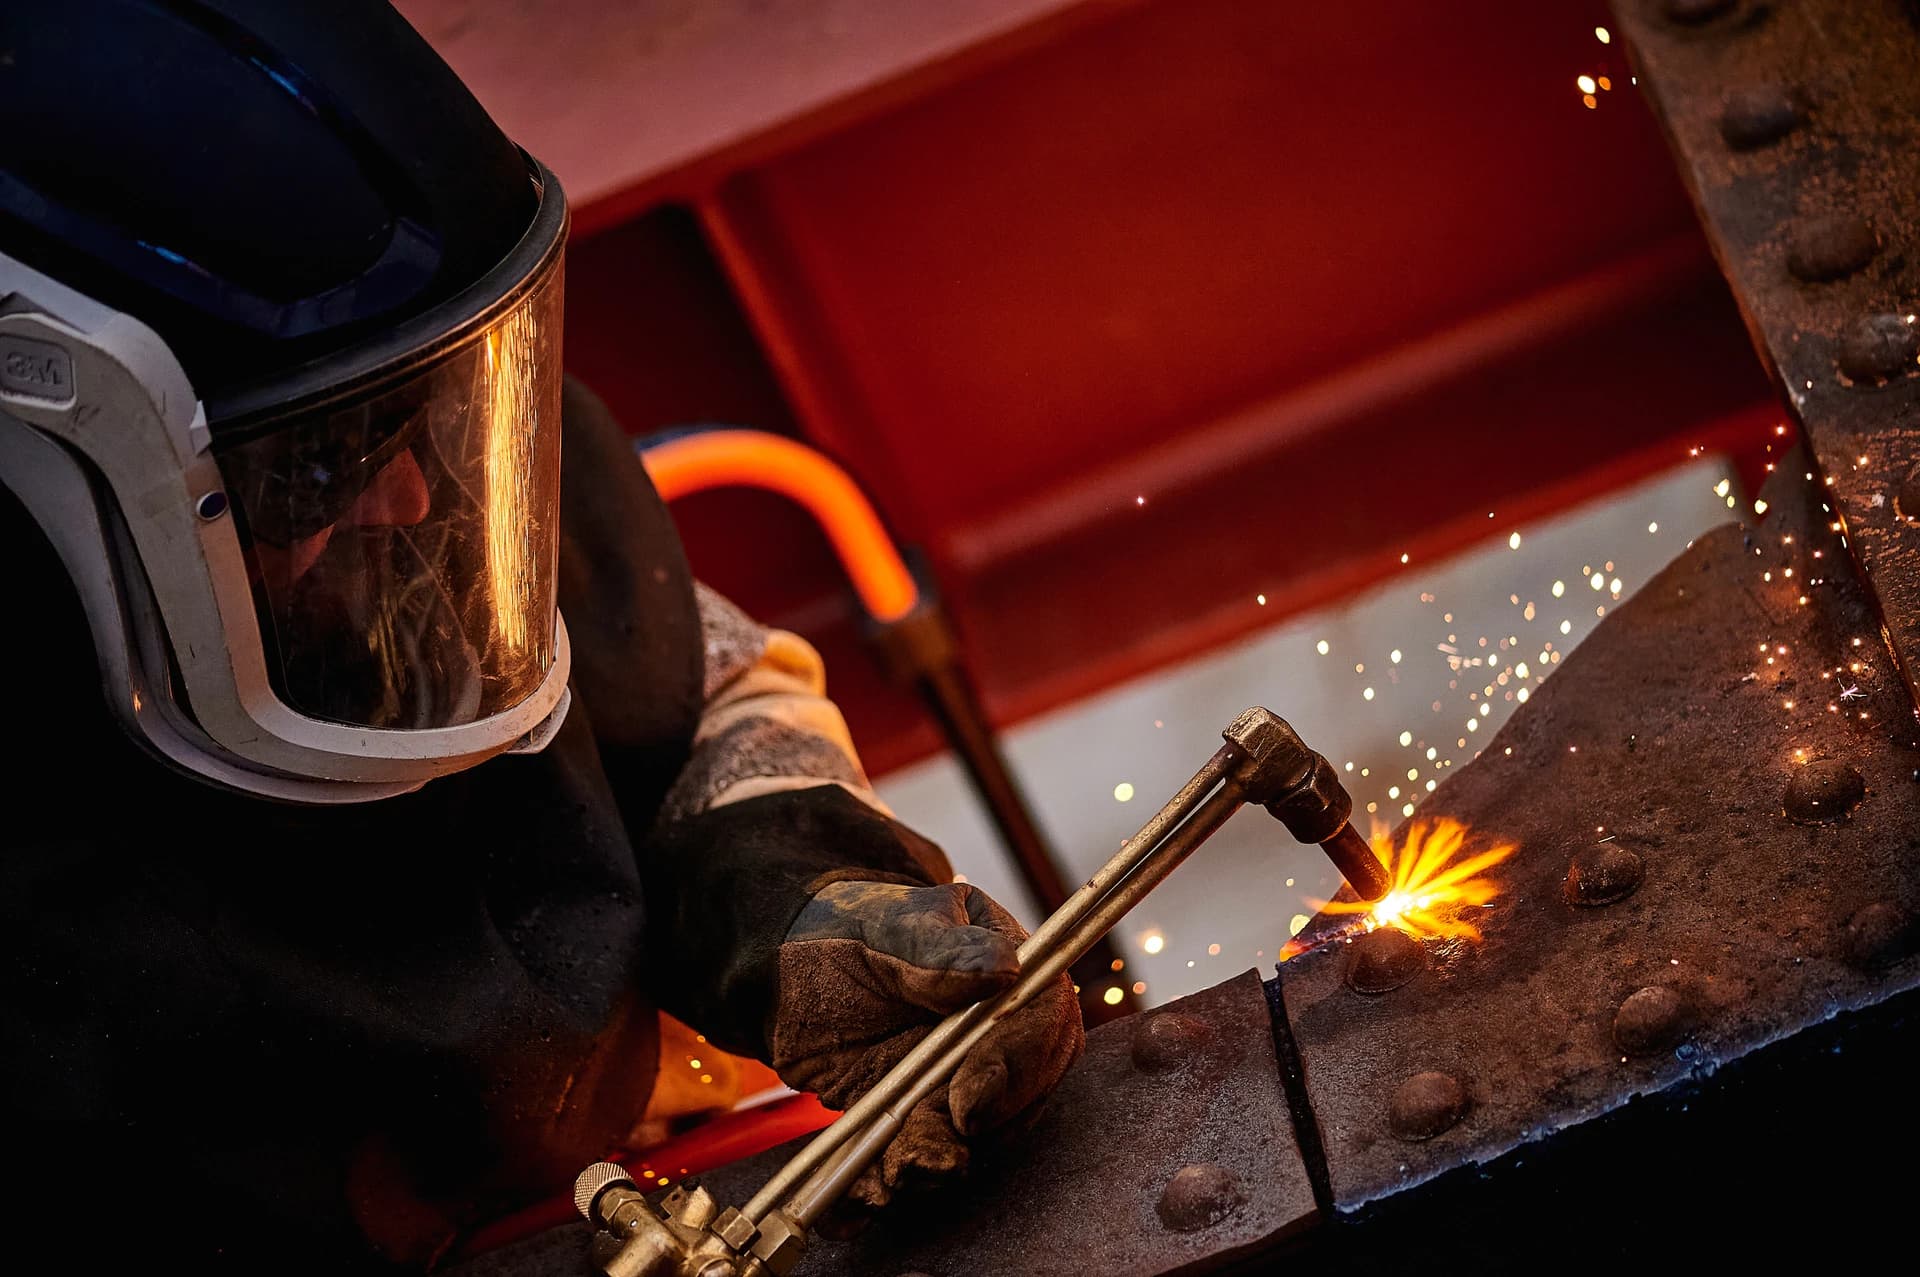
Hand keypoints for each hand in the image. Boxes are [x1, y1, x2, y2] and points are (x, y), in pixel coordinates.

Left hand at [769, 879, 1083, 1208]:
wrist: (783, 971)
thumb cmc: (843, 931)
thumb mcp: (886, 930)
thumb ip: (939, 950)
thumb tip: (1004, 969)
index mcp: (1007, 964)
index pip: (1043, 1019)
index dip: (1015, 1067)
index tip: (969, 1101)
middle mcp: (999, 1028)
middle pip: (1025, 1089)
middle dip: (982, 1126)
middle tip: (930, 1146)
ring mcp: (962, 1076)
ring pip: (976, 1135)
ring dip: (935, 1160)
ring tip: (890, 1176)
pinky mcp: (923, 1114)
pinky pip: (922, 1155)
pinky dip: (889, 1181)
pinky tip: (858, 1201)